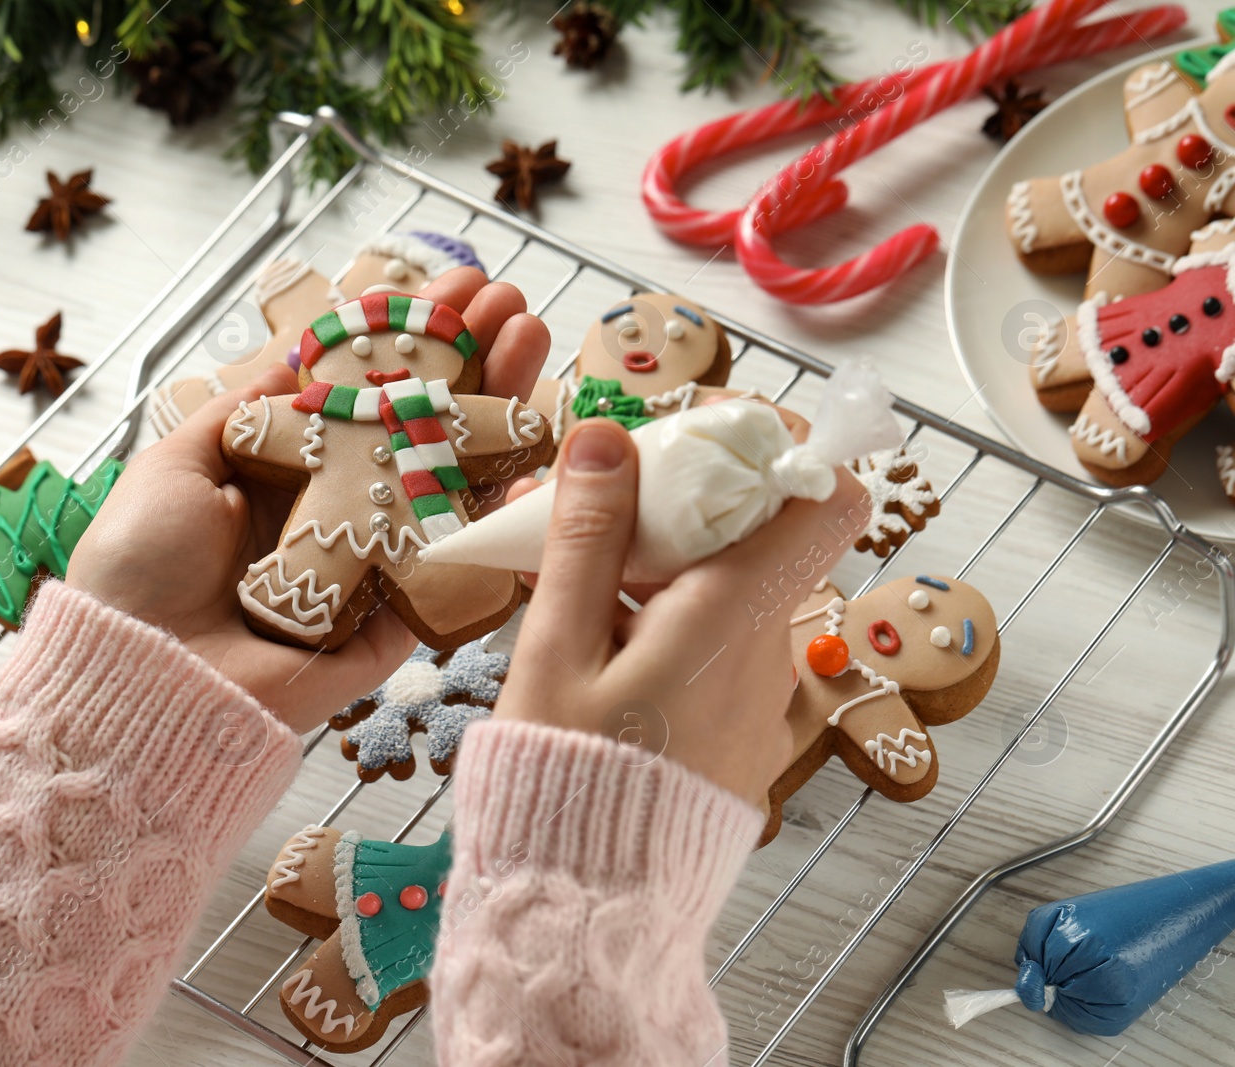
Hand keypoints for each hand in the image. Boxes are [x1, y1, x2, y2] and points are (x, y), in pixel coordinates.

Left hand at [67, 268, 551, 731]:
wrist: (141, 670)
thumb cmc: (141, 565)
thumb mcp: (179, 462)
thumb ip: (247, 410)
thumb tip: (295, 353)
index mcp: (286, 472)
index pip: (365, 394)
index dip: (409, 341)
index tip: (451, 288)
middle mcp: (335, 512)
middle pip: (421, 426)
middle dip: (468, 359)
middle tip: (509, 303)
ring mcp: (373, 563)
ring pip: (452, 481)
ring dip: (500, 409)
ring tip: (533, 339)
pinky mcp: (397, 620)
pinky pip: (458, 566)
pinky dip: (501, 515)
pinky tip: (536, 451)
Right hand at [493, 412, 865, 803]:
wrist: (589, 916)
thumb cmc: (566, 782)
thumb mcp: (555, 651)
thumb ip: (584, 538)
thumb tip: (606, 436)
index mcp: (733, 618)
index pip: (823, 499)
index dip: (778, 454)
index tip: (697, 446)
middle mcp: (765, 652)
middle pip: (753, 537)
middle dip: (670, 505)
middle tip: (577, 507)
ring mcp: (755, 697)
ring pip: (723, 591)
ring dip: (652, 564)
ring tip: (553, 577)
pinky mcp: (733, 732)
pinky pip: (710, 646)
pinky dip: (659, 620)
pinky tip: (582, 640)